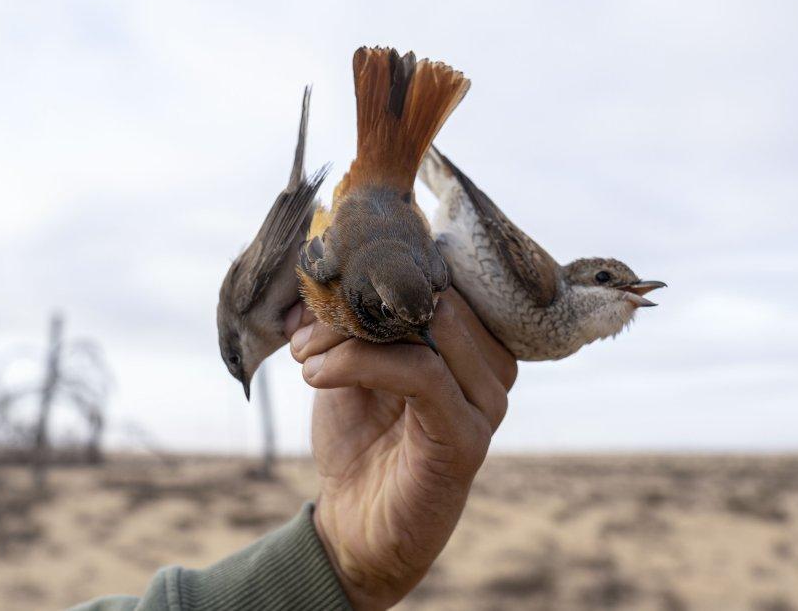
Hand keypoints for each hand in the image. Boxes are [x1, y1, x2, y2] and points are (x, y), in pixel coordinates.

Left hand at [284, 288, 516, 609]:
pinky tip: (317, 375)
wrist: (356, 526)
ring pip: (431, 326)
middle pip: (435, 295)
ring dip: (352, 334)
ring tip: (306, 356)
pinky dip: (361, 363)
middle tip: (305, 332)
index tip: (319, 290)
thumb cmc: (358, 441)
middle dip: (359, 303)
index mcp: (471, 340)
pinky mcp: (468, 437)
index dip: (377, 270)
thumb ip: (347, 318)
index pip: (438, 274)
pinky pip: (422, 374)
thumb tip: (318, 271)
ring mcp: (487, 401)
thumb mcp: (350, 364)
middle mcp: (492, 365)